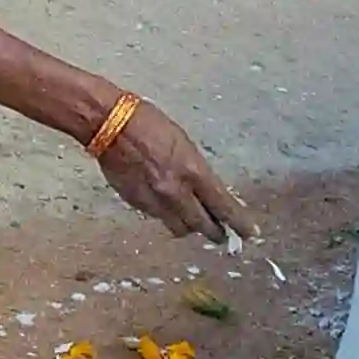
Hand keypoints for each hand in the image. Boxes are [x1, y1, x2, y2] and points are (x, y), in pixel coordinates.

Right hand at [92, 99, 256, 241]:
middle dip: (216, 232)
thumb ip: (195, 171)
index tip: (250, 234)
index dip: (239, 223)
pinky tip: (163, 201)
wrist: (108, 123)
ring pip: (180, 227)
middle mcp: (176, 192)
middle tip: (223, 235)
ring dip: (189, 225)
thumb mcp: (183, 143)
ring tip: (191, 218)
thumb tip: (205, 192)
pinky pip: (158, 217)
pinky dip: (165, 213)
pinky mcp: (136, 203)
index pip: (223, 207)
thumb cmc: (148, 122)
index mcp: (192, 172)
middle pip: (203, 227)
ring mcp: (155, 201)